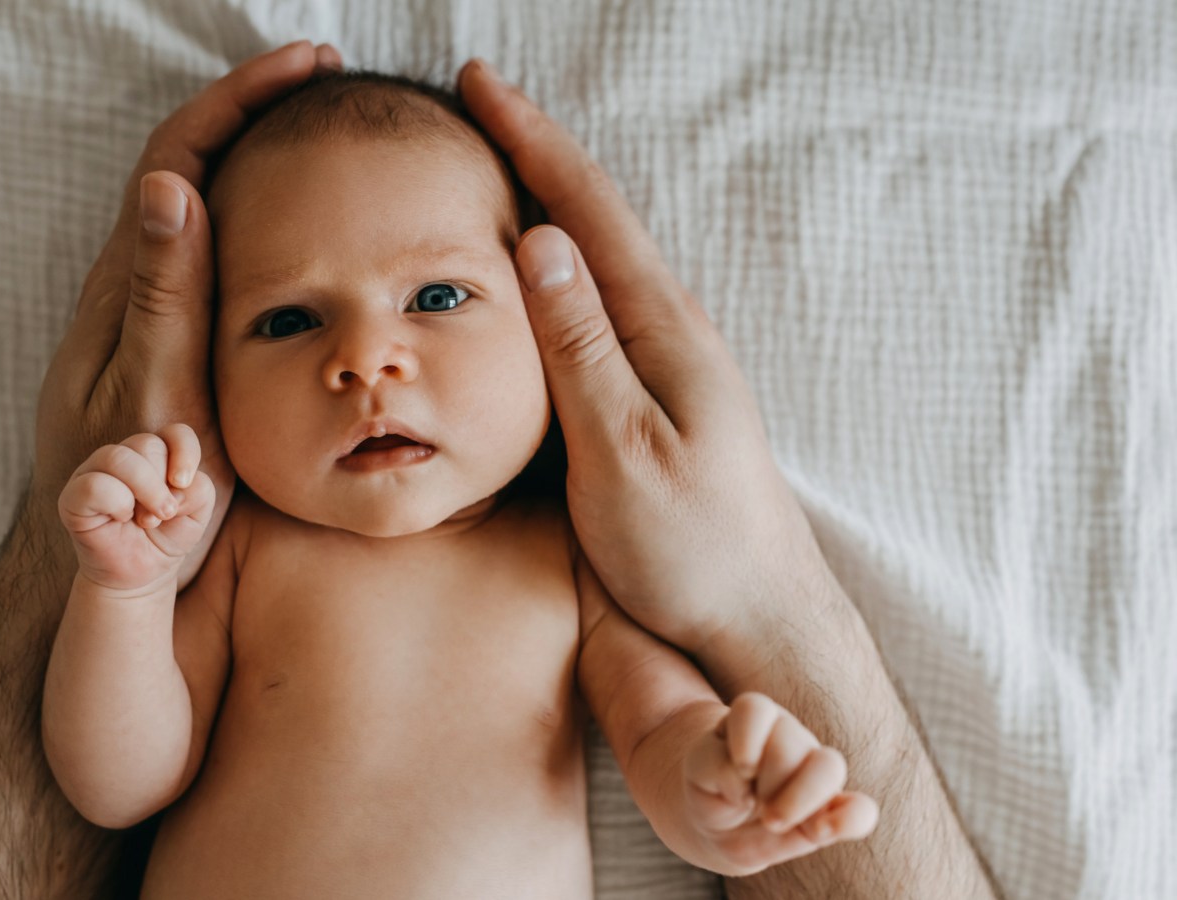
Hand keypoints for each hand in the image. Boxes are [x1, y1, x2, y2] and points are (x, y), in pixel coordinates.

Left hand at [32, 40, 341, 590]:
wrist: (115, 548)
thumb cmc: (138, 487)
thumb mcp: (157, 392)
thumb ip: (164, 296)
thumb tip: (169, 187)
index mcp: (133, 283)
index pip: (179, 156)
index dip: (238, 100)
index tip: (304, 67)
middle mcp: (139, 281)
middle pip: (192, 159)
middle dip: (254, 106)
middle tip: (324, 77)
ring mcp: (157, 305)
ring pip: (208, 199)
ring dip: (258, 150)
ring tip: (323, 126)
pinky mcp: (179, 331)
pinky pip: (221, 246)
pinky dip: (263, 207)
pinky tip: (304, 216)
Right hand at [58, 424, 213, 592]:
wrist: (142, 573)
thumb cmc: (167, 536)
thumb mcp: (197, 513)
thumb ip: (199, 490)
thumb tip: (176, 484)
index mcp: (155, 455)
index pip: (175, 433)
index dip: (185, 452)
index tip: (184, 483)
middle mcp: (122, 457)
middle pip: (147, 444)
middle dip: (163, 484)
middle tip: (164, 514)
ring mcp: (93, 473)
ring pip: (117, 457)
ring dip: (144, 491)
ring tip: (150, 520)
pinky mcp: (72, 497)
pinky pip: (94, 485)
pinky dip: (117, 503)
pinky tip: (120, 518)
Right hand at [458, 60, 834, 657]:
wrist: (757, 616)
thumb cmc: (692, 549)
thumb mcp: (625, 454)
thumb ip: (582, 351)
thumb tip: (544, 243)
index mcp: (662, 331)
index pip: (588, 209)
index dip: (531, 139)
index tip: (478, 81)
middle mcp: (671, 330)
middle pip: (596, 218)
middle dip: (536, 152)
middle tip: (477, 105)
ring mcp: (668, 362)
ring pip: (599, 259)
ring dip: (550, 202)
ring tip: (497, 166)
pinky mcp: (657, 396)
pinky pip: (600, 307)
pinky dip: (561, 267)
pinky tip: (541, 274)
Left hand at [683, 693, 878, 875]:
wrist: (718, 823)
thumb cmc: (709, 787)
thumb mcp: (697, 773)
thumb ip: (715, 768)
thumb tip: (746, 779)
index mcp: (752, 720)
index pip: (755, 709)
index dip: (746, 739)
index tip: (737, 769)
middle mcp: (788, 737)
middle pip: (791, 742)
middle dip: (768, 779)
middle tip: (749, 803)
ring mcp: (812, 772)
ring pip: (828, 767)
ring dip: (800, 799)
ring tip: (771, 822)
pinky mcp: (829, 810)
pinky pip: (861, 811)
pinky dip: (851, 820)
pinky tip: (825, 832)